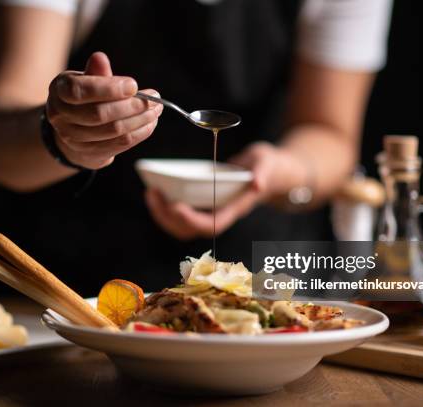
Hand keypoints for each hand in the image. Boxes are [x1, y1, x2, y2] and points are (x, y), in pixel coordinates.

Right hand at [46, 52, 162, 169]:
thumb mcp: (86, 79)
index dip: (109, 89)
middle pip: (99, 114)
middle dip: (131, 106)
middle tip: (153, 98)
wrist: (74, 128)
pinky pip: (120, 144)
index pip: (80, 91)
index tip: (133, 85)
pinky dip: (139, 133)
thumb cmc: (84, 97)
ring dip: (140, 120)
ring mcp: (73, 138)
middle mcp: (60, 116)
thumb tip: (100, 58)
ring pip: (113, 131)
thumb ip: (96, 72)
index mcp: (59, 91)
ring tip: (155, 109)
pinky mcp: (89, 153)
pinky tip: (150, 124)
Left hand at [144, 142, 280, 239]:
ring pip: (182, 225)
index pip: (212, 224)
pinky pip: (180, 213)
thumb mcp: (267, 162)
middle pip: (190, 229)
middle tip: (153, 193)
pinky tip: (157, 190)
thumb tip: (257, 183)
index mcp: (235, 209)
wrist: (272, 172)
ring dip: (162, 214)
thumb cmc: (268, 166)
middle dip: (168, 216)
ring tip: (151, 193)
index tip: (175, 205)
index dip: (191, 220)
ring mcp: (210, 211)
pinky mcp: (203, 204)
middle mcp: (220, 214)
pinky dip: (165, 206)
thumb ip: (262, 172)